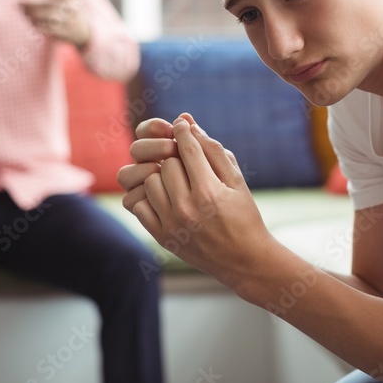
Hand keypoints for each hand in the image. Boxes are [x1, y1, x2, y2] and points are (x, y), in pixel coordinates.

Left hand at [19, 0, 91, 46]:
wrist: (84, 31)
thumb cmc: (72, 6)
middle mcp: (71, 9)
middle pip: (51, 6)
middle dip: (33, 5)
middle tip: (19, 3)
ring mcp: (68, 22)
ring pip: (48, 18)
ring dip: (33, 15)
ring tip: (22, 11)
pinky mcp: (63, 33)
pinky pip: (48, 30)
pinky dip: (38, 25)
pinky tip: (30, 21)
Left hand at [118, 115, 274, 291]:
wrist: (243, 260)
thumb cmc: (244, 216)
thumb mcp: (236, 180)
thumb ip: (213, 150)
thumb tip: (187, 122)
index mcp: (209, 192)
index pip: (186, 148)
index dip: (182, 131)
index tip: (181, 125)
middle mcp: (187, 209)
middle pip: (167, 163)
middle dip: (176, 157)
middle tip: (187, 161)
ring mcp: (171, 225)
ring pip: (150, 181)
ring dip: (162, 176)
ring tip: (178, 182)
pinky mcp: (161, 236)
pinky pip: (139, 204)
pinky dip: (150, 196)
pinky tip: (167, 197)